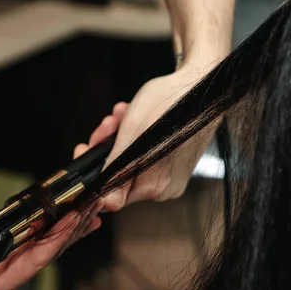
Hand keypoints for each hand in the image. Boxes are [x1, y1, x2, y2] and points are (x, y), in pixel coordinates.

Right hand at [0, 202, 101, 289]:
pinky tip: (76, 207)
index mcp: (0, 282)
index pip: (34, 263)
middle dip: (72, 230)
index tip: (70, 224)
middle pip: (50, 250)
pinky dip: (58, 218)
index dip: (53, 243)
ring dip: (72, 223)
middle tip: (93, 206)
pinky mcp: (14, 238)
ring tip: (94, 203)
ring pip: (50, 239)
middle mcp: (13, 270)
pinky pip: (40, 228)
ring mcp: (15, 253)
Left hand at [75, 65, 218, 210]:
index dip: (95, 171)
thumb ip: (115, 172)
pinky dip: (135, 136)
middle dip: (109, 146)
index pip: (110, 192)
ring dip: (121, 137)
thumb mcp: (132, 135)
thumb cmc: (169, 104)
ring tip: (123, 113)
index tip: (87, 148)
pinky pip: (145, 156)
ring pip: (131, 162)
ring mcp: (172, 177)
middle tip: (108, 123)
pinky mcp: (177, 164)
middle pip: (120, 175)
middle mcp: (164, 188)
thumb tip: (104, 204)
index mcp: (153, 187)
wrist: (203, 85)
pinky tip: (134, 114)